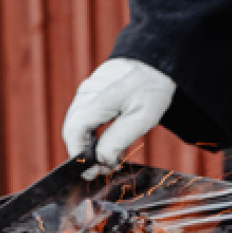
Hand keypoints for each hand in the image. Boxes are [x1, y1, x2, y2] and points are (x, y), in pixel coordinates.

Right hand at [60, 58, 176, 177]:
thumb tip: (101, 159)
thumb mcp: (141, 118)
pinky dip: (91, 132)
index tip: (94, 171)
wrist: (158, 61)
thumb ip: (118, 139)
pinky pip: (84, 115)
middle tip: (103, 169)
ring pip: (77, 123)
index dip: (79, 155)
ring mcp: (87, 90)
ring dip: (87, 143)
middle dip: (84, 153)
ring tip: (107, 158)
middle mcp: (86, 93)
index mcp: (97, 99)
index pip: (74, 132)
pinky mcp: (92, 91)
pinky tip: (106, 142)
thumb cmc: (152, 87)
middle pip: (73, 130)